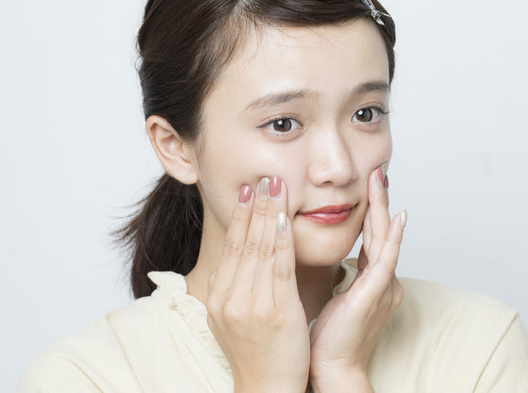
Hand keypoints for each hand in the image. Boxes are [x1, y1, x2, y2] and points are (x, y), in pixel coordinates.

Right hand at [206, 176, 309, 392]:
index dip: (241, 215)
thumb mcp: (233, 316)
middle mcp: (231, 298)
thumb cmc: (255, 352)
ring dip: (269, 214)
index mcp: (220, 297)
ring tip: (276, 186)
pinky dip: (283, 241)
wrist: (266, 389)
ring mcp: (252, 305)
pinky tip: (286, 219)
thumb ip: (236, 284)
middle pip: (245, 242)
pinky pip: (280, 268)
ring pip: (262, 250)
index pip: (232, 246)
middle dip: (256, 206)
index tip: (248, 190)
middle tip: (264, 177)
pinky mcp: (277, 312)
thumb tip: (241, 253)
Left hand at [308, 165, 406, 381]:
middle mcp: (383, 281)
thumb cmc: (331, 337)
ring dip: (383, 208)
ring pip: (383, 239)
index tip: (366, 185)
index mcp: (372, 281)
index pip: (372, 239)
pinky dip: (391, 238)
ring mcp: (382, 287)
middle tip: (375, 171)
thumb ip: (344, 277)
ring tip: (381, 180)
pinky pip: (385, 261)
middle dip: (378, 201)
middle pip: (380, 232)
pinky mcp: (374, 295)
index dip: (371, 211)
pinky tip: (397, 218)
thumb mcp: (338, 297)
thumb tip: (341, 260)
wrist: (333, 368)